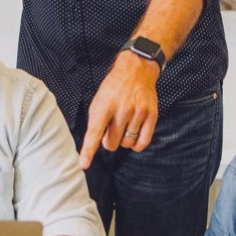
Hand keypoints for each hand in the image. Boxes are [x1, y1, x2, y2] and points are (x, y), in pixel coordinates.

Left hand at [78, 51, 159, 168]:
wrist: (135, 70)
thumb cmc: (113, 87)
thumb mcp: (98, 100)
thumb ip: (96, 121)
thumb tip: (95, 143)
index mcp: (104, 105)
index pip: (94, 132)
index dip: (88, 150)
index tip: (84, 164)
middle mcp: (121, 110)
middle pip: (111, 143)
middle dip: (108, 141)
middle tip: (110, 130)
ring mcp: (138, 113)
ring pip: (127, 143)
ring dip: (123, 140)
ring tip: (122, 126)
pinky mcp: (151, 115)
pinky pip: (143, 142)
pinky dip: (136, 144)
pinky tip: (133, 136)